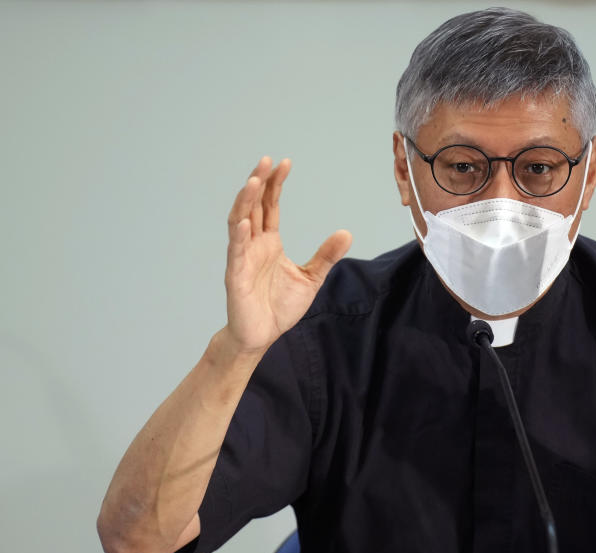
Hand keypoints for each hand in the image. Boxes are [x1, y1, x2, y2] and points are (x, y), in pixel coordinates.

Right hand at [224, 156, 351, 353]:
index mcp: (269, 243)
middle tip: (267, 160)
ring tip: (254, 180)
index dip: (275, 185)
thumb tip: (347, 232)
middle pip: (253, 206)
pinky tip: (245, 221)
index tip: (285, 163)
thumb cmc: (279, 307)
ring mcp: (242, 258)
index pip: (270, 206)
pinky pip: (235, 252)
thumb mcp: (311, 278)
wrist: (262, 336)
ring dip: (245, 201)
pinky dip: (239, 235)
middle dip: (259, 183)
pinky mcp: (236, 276)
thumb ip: (326, 255)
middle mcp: (253, 245)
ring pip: (240, 222)